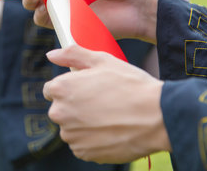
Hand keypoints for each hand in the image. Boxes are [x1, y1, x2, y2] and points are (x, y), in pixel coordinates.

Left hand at [43, 45, 170, 163]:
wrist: (155, 116)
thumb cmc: (130, 85)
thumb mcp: (102, 60)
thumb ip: (72, 54)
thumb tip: (52, 54)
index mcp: (61, 88)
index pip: (51, 89)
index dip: (69, 87)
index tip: (85, 89)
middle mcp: (60, 113)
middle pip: (60, 109)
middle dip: (75, 106)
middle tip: (101, 101)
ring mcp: (71, 135)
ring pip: (71, 128)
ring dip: (83, 123)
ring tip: (109, 116)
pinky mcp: (84, 152)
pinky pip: (82, 145)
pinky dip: (92, 139)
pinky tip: (110, 130)